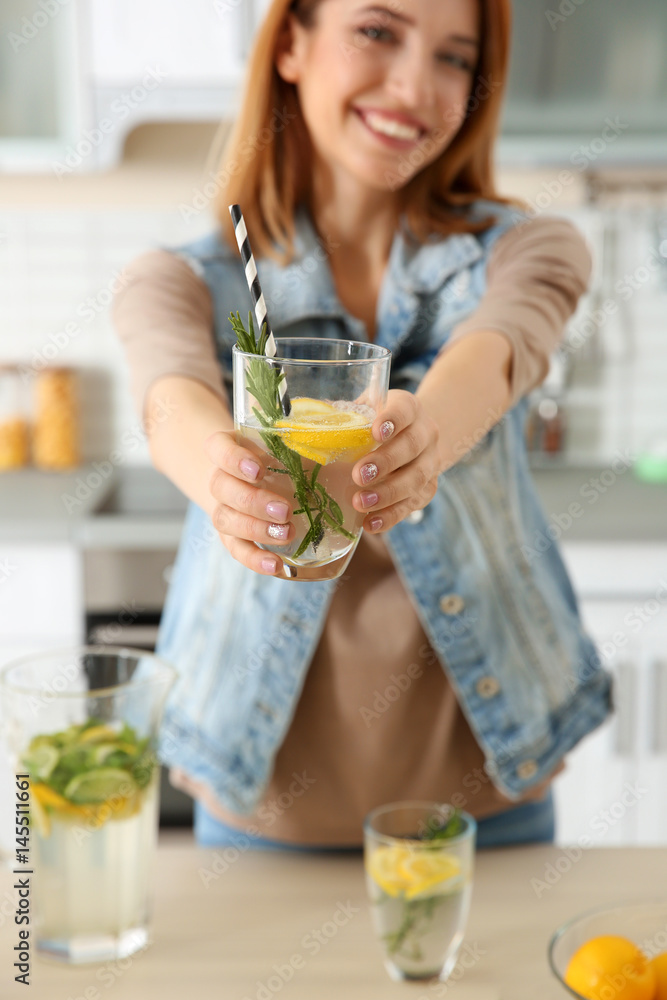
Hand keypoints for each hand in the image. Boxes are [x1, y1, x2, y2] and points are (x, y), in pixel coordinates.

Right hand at [204, 431, 294, 575]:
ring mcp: (223, 508)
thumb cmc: (279, 456)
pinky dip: (254, 559)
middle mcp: (221, 478)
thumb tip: (347, 448)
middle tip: (284, 510)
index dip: (234, 459)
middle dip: (253, 501)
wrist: (257, 480)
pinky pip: (236, 549)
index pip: (218, 448)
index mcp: (230, 447)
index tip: (259, 470)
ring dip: (255, 529)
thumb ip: (307, 442)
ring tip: (286, 533)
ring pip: (225, 518)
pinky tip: (275, 564)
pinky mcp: (231, 536)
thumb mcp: (290, 443)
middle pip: (221, 487)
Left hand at [351, 390, 438, 532]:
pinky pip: (412, 504)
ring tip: (360, 503)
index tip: (376, 432)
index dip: (392, 420)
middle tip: (359, 475)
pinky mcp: (428, 489)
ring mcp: (430, 462)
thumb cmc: (378, 424)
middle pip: (411, 446)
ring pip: (416, 479)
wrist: (415, 438)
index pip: (404, 410)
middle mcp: (426, 433)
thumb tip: (305, 425)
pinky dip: (391, 515)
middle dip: (385, 462)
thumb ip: (344, 417)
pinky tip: (371, 523)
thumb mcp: (365, 412)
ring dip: (387, 493)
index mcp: (409, 408)